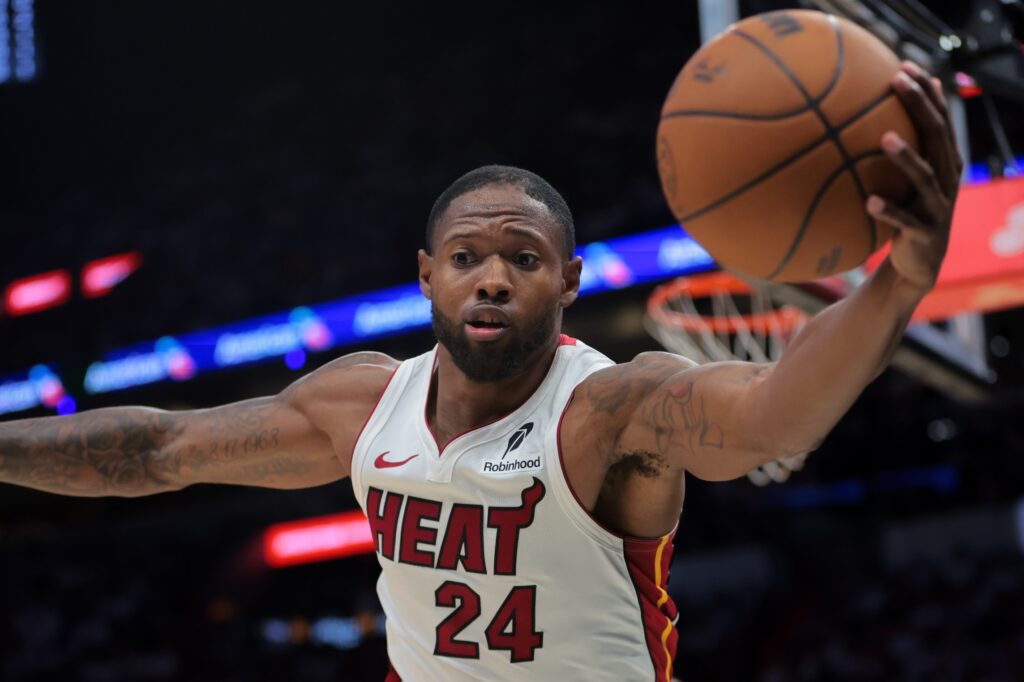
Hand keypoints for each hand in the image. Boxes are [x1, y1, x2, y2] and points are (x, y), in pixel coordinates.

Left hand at [867, 62, 963, 291]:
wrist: (917, 264)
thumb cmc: (905, 213)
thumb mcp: (904, 181)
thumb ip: (895, 152)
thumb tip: (863, 120)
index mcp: (944, 162)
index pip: (939, 117)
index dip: (926, 91)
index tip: (904, 66)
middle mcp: (947, 179)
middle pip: (936, 135)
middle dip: (919, 106)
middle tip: (896, 82)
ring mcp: (938, 206)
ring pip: (925, 176)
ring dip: (905, 156)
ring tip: (884, 138)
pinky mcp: (924, 233)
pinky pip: (905, 220)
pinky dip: (889, 210)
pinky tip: (869, 202)